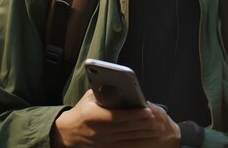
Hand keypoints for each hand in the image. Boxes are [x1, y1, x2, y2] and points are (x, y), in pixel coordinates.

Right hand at [51, 90, 177, 147]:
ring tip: (156, 129)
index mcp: (94, 115)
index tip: (147, 111)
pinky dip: (137, 143)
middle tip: (157, 120)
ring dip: (143, 134)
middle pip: (126, 128)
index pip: (118, 115)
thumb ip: (104, 92)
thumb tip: (120, 86)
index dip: (134, 114)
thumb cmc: (82, 111)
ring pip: (128, 138)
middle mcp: (99, 130)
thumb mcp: (90, 98)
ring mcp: (104, 141)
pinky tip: (146, 139)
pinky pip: (125, 146)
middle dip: (143, 124)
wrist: (70, 131)